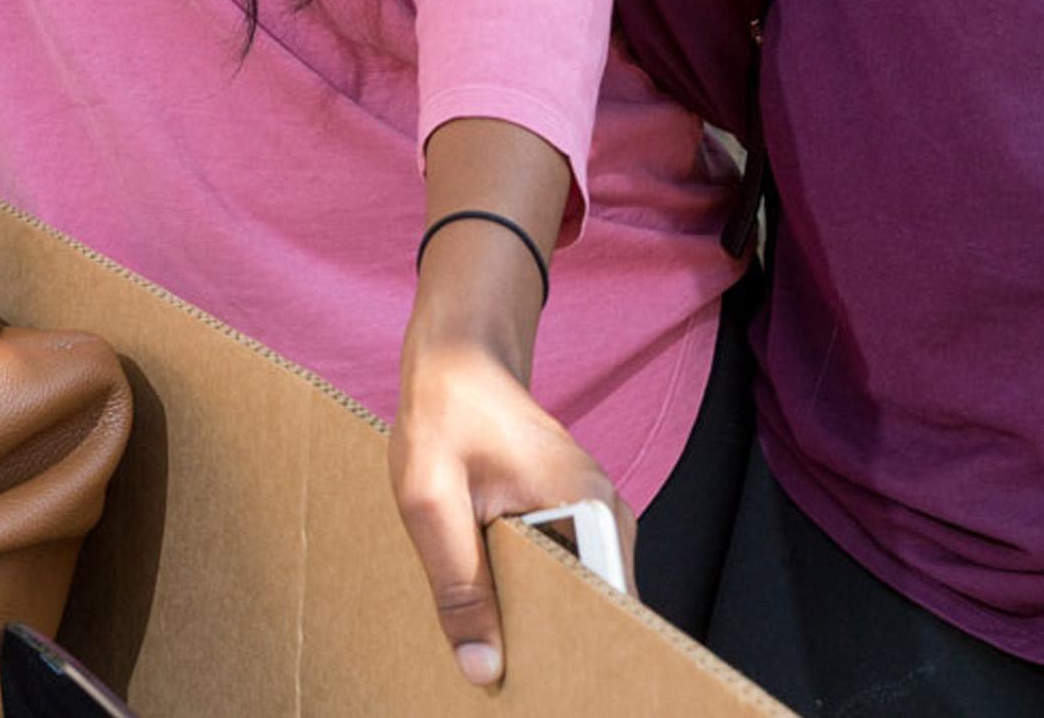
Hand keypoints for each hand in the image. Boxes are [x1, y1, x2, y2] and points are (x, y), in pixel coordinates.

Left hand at [390, 315, 619, 687]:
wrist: (457, 358)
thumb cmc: (444, 414)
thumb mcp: (431, 502)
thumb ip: (459, 584)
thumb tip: (483, 668)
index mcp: (589, 507)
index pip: (611, 607)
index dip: (584, 654)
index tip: (554, 689)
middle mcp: (607, 513)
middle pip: (597, 607)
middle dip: (558, 646)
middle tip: (515, 682)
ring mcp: (592, 514)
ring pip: (578, 593)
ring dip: (541, 622)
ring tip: (503, 654)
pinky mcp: (570, 516)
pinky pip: (563, 572)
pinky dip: (533, 596)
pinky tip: (497, 613)